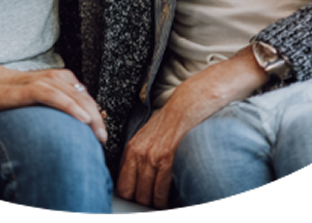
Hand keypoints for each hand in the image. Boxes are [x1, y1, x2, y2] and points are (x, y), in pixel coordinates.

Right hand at [0, 64, 107, 143]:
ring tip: (99, 133)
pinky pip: (57, 97)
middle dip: (98, 119)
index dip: (97, 115)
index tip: (101, 133)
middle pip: (85, 98)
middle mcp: (57, 77)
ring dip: (91, 116)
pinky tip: (82, 119)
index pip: (86, 98)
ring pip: (75, 98)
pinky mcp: (33, 88)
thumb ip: (58, 103)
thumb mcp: (42, 97)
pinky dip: (71, 107)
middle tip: (103, 138)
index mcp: (62, 78)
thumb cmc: (16, 93)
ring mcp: (45, 81)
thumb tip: (74, 123)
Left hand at [116, 47, 266, 208]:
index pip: (123, 186)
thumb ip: (140, 158)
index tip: (139, 203)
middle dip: (143, 204)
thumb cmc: (171, 122)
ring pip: (147, 196)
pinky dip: (166, 200)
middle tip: (153, 206)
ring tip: (164, 204)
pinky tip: (172, 200)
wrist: (188, 105)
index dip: (131, 198)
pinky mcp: (166, 157)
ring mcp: (151, 156)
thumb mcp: (148, 138)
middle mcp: (138, 153)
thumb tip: (137, 182)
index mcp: (131, 149)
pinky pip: (161, 190)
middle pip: (133, 193)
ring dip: (156, 203)